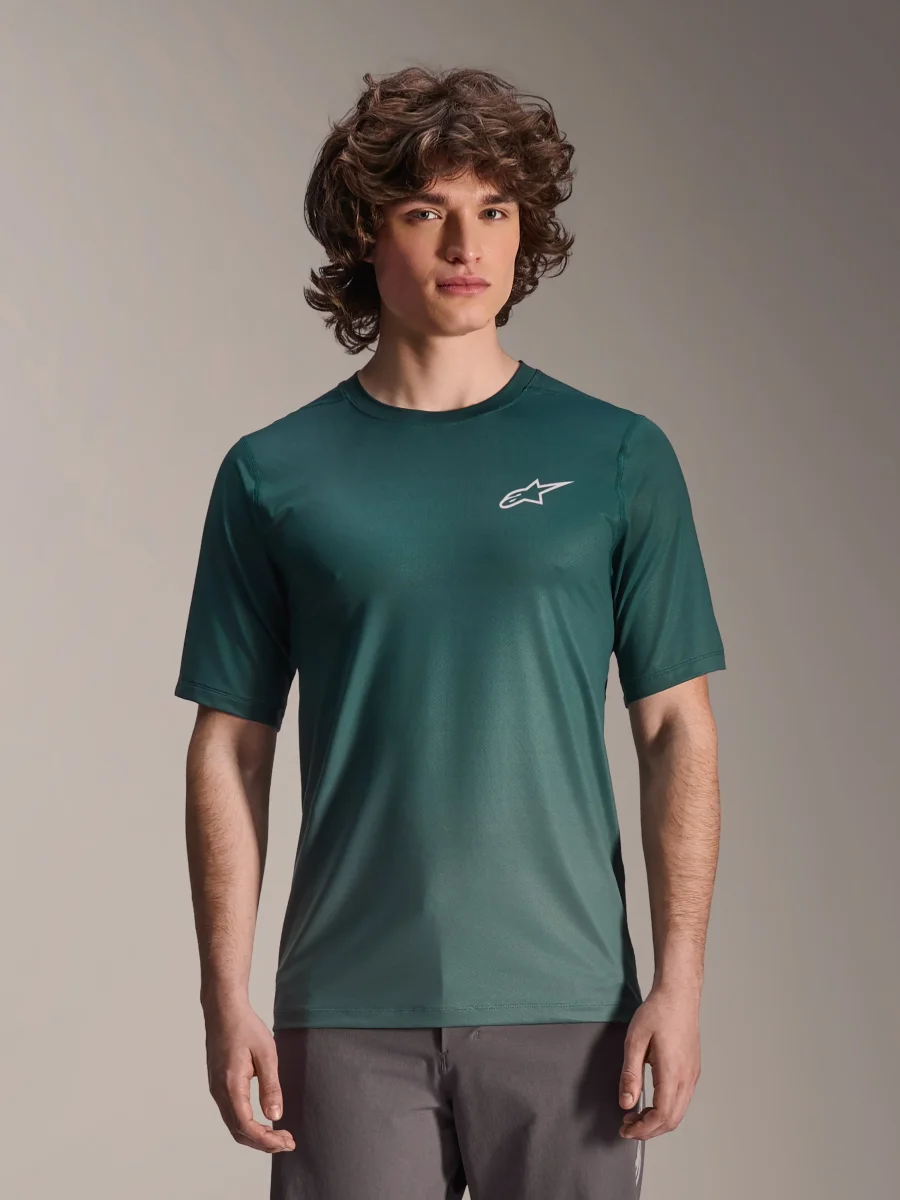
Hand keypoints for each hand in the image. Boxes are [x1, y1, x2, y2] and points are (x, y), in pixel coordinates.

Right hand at [203, 994, 295, 1153]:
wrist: (223, 1010)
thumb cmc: (245, 1027)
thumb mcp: (266, 1053)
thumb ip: (271, 1086)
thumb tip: (275, 1116)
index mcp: (230, 1085)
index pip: (246, 1125)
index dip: (266, 1139)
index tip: (286, 1141)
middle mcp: (219, 1092)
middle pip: (238, 1131)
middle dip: (263, 1142)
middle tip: (287, 1143)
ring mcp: (216, 1090)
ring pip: (233, 1125)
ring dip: (255, 1135)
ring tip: (278, 1136)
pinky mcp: (218, 1086)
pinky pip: (231, 1114)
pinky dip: (247, 1125)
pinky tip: (263, 1121)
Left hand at [617, 985, 700, 1140]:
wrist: (678, 995)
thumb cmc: (657, 1013)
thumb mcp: (635, 1041)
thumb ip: (630, 1074)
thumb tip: (626, 1103)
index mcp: (672, 1072)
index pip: (661, 1115)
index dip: (643, 1129)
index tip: (625, 1129)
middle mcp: (687, 1078)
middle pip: (672, 1120)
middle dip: (649, 1130)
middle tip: (627, 1126)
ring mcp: (692, 1075)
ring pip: (678, 1112)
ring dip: (658, 1121)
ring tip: (635, 1115)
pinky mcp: (693, 1070)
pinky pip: (682, 1100)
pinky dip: (666, 1110)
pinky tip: (650, 1101)